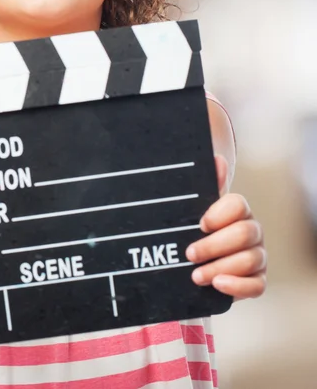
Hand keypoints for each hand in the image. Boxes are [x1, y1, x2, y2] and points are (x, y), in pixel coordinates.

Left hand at [185, 155, 266, 299]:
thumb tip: (217, 160)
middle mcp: (252, 231)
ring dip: (219, 268)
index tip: (199, 223)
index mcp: (237, 210)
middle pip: (244, 234)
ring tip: (195, 275)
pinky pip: (257, 286)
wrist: (193, 258)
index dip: (219, 214)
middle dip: (214, 245)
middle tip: (189, 253)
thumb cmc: (195, 227)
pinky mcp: (256, 280)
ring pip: (249, 261)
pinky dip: (238, 287)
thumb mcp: (193, 207)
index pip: (239, 205)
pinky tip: (217, 285)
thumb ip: (205, 186)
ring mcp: (257, 256)